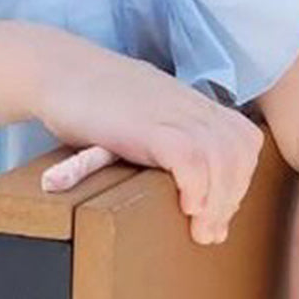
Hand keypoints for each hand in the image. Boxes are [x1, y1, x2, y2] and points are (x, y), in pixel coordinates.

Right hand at [28, 37, 264, 243]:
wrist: (55, 67)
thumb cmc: (88, 95)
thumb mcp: (138, 108)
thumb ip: (160, 130)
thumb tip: (172, 170)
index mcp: (190, 101)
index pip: (243, 139)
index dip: (239, 178)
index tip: (217, 209)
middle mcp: (188, 104)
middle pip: (239, 152)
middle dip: (231, 198)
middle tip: (210, 231)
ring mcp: (170, 113)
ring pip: (222, 159)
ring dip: (217, 202)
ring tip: (200, 228)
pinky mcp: (147, 125)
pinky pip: (191, 159)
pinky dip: (196, 187)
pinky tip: (185, 206)